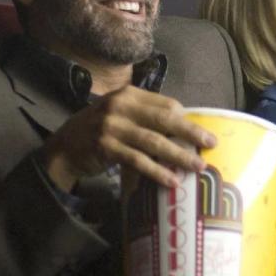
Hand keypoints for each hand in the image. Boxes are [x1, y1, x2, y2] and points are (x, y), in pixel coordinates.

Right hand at [41, 86, 215, 190]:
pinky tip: (171, 181)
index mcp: (129, 94)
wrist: (65, 147)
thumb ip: (146, 116)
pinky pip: (138, 161)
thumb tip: (184, 129)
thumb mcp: (121, 114)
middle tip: (211, 144)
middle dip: (191, 132)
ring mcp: (111, 126)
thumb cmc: (100, 131)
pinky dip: (156, 171)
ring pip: (154, 142)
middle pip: (165, 119)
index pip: (166, 104)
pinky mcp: (105, 147)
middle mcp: (121, 106)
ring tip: (197, 167)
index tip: (202, 132)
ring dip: (179, 155)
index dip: (186, 119)